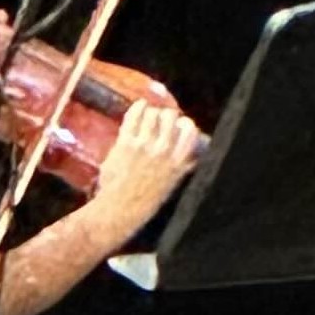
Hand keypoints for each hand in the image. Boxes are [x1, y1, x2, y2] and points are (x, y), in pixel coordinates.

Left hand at [91, 100, 202, 238]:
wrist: (119, 209)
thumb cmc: (145, 201)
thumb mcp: (172, 184)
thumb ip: (183, 168)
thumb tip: (194, 158)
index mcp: (178, 162)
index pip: (191, 131)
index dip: (185, 124)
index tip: (180, 125)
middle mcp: (164, 151)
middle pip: (171, 117)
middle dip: (167, 115)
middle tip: (161, 120)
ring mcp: (144, 146)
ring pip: (153, 114)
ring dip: (151, 112)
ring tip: (148, 115)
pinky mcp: (126, 143)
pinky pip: (134, 116)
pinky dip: (138, 107)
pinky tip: (140, 106)